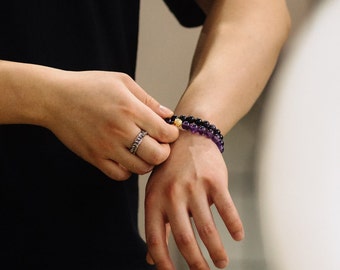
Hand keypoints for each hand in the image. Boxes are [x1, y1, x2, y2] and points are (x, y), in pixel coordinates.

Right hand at [42, 70, 178, 179]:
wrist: (55, 98)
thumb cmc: (90, 86)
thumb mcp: (122, 82)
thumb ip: (148, 100)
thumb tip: (168, 116)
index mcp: (131, 109)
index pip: (165, 133)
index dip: (172, 134)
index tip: (168, 131)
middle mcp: (121, 131)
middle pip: (157, 155)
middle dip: (164, 152)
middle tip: (159, 144)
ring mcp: (107, 147)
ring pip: (141, 168)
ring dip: (147, 161)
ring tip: (143, 150)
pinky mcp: (95, 158)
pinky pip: (120, 175)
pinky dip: (128, 170)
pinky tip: (126, 157)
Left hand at [145, 132, 243, 268]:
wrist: (188, 137)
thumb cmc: (169, 171)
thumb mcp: (156, 194)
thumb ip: (155, 225)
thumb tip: (151, 258)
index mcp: (154, 201)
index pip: (155, 239)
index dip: (163, 263)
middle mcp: (172, 195)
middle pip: (184, 239)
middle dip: (195, 263)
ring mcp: (194, 187)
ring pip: (207, 228)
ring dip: (216, 250)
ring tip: (222, 263)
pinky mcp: (214, 180)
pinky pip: (226, 208)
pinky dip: (234, 225)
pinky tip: (238, 237)